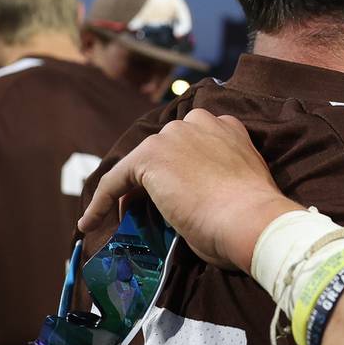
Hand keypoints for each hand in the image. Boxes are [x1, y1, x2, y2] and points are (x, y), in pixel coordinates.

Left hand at [80, 108, 302, 271]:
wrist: (250, 218)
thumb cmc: (252, 216)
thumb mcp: (236, 185)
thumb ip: (214, 180)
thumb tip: (191, 205)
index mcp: (228, 128)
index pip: (193, 141)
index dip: (180, 166)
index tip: (174, 190)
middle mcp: (199, 122)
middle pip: (164, 149)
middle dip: (155, 176)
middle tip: (149, 210)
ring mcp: (173, 136)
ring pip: (139, 165)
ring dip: (129, 191)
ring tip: (121, 219)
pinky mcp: (150, 156)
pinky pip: (115, 181)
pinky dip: (101, 202)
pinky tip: (91, 222)